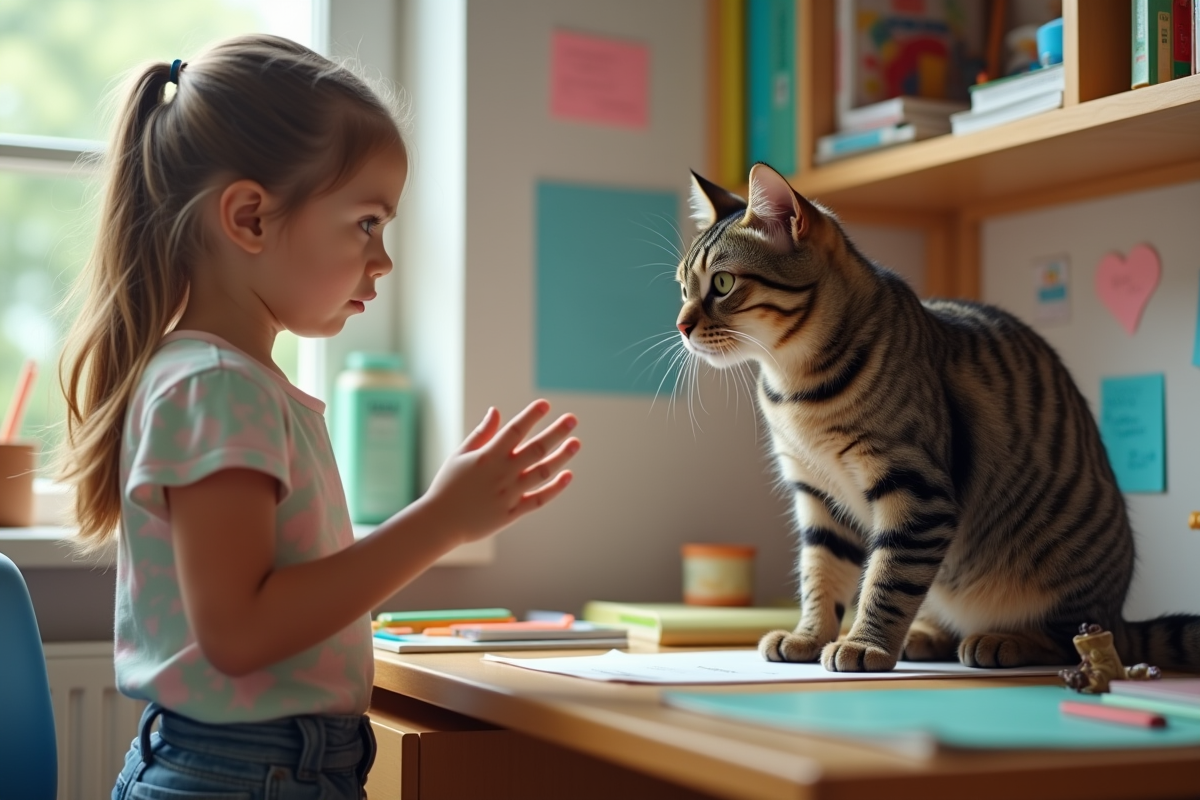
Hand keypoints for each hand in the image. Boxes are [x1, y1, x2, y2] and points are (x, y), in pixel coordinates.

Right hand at [424, 399, 579, 543]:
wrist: (440, 522)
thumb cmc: (448, 485)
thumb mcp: (460, 455)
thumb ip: (481, 433)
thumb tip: (496, 411)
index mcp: (488, 456)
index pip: (515, 431)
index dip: (531, 416)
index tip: (546, 404)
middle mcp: (502, 473)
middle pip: (536, 449)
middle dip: (556, 432)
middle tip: (572, 419)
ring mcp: (510, 494)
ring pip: (542, 472)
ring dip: (561, 457)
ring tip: (576, 443)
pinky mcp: (513, 512)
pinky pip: (539, 500)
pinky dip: (555, 489)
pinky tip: (568, 475)